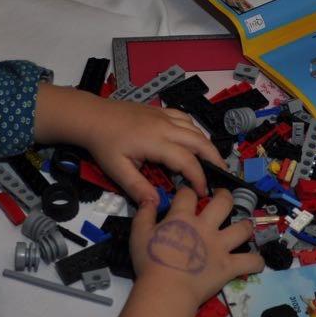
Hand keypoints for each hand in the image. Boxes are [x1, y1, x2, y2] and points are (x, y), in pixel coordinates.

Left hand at [81, 98, 223, 205]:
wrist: (93, 117)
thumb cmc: (104, 144)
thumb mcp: (117, 170)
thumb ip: (138, 188)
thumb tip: (156, 205)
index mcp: (156, 142)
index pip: (187, 161)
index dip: (199, 178)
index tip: (203, 192)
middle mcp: (166, 127)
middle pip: (200, 141)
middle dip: (214, 159)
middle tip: (222, 175)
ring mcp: (165, 116)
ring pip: (195, 129)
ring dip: (206, 145)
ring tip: (212, 162)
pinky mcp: (161, 111)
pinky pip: (186, 119)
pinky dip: (195, 131)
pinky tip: (194, 141)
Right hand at [119, 190, 265, 316]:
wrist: (166, 289)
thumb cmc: (149, 262)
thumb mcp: (138, 235)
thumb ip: (143, 214)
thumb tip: (147, 198)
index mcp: (183, 217)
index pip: (188, 194)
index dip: (187, 191)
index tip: (186, 195)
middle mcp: (205, 226)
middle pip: (223, 202)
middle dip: (225, 196)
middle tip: (224, 197)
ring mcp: (220, 246)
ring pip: (243, 228)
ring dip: (246, 226)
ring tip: (245, 226)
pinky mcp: (229, 265)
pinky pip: (250, 261)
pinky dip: (256, 261)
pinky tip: (257, 261)